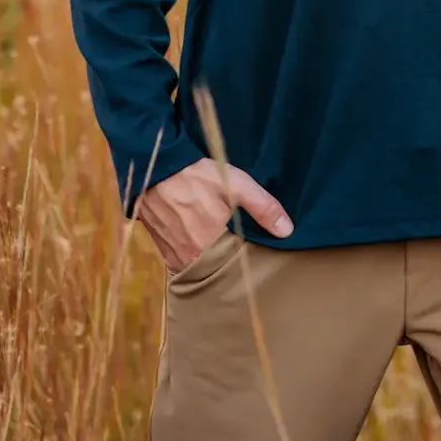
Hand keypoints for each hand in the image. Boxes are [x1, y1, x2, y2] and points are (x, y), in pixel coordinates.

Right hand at [135, 157, 293, 273]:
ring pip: (202, 269)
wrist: (154, 168)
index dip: (249, 261)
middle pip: (219, 272)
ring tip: (225, 250)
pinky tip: (204, 246)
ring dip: (213, 264)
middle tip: (243, 252)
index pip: (238, 267)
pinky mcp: (165, 251)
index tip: (261, 256)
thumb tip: (287, 231)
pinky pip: (185, 264)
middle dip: (232, 266)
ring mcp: (176, 257)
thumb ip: (262, 207)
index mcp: (212, 246)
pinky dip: (196, 259)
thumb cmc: (196, 176)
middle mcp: (192, 258)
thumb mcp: (235, 184)